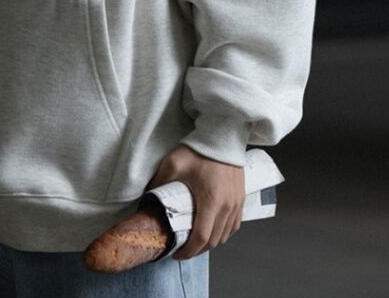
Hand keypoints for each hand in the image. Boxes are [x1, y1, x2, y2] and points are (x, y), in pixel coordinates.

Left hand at [144, 143, 244, 259]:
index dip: (188, 251)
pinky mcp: (241, 198)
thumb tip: (146, 198)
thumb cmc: (199, 149)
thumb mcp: (173, 164)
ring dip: (211, 242)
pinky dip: (223, 233)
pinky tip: (212, 229)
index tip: (176, 253)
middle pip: (214, 241)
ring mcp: (237, 203)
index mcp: (211, 201)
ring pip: (225, 235)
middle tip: (183, 248)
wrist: (223, 135)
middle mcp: (227, 206)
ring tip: (195, 241)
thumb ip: (159, 183)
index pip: (201, 238)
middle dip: (197, 250)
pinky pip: (234, 225)